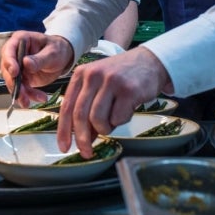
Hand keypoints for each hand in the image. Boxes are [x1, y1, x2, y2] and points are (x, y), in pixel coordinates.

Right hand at [0, 31, 72, 104]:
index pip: (9, 50)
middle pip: (8, 69)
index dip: (9, 62)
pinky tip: (39, 98)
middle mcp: (15, 53)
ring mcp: (18, 66)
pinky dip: (29, 95)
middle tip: (21, 93)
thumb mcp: (52, 52)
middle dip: (14, 83)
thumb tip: (26, 63)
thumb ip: (39, 59)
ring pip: (14, 82)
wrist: (63, 57)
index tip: (14, 72)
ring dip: (21, 93)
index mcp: (20, 40)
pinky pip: (22, 88)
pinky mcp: (23, 78)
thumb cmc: (57, 48)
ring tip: (28, 102)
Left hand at [57, 46, 171, 157]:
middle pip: (80, 114)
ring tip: (112, 122)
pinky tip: (126, 111)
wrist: (150, 62)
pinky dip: (121, 121)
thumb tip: (83, 138)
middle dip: (82, 138)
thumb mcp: (99, 87)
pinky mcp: (128, 90)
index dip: (63, 130)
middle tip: (86, 152)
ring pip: (98, 118)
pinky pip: (118, 118)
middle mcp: (93, 75)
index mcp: (81, 74)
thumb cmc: (122, 76)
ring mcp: (110, 81)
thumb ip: (88, 109)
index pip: (67, 107)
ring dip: (105, 128)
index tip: (64, 146)